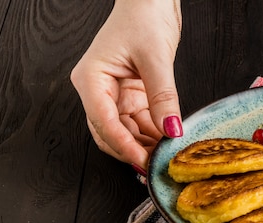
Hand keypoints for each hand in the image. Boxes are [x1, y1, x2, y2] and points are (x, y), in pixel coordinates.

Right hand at [70, 0, 182, 169]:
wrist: (150, 0)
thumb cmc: (143, 16)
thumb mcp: (155, 59)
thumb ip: (163, 98)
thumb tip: (171, 130)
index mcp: (92, 79)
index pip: (104, 122)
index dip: (124, 146)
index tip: (143, 161)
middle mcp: (99, 90)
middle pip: (110, 133)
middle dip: (133, 151)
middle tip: (156, 165)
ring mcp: (115, 95)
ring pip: (126, 132)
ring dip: (145, 145)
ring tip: (165, 155)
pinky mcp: (132, 96)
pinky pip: (139, 123)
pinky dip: (153, 134)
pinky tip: (168, 141)